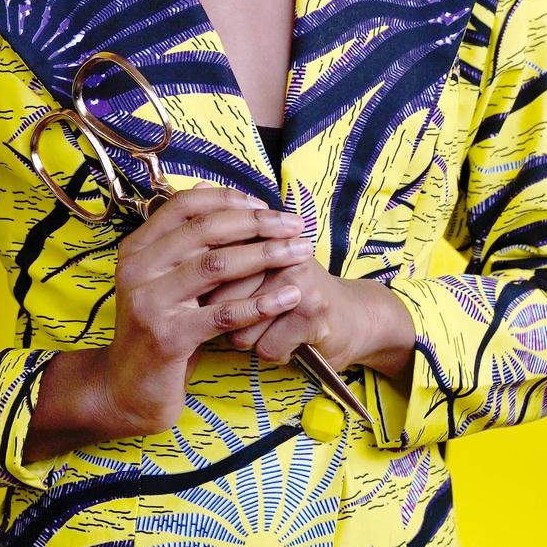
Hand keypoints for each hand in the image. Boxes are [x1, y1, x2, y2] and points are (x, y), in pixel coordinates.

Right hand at [24, 185, 312, 460]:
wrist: (124, 390)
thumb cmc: (159, 330)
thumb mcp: (165, 280)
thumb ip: (185, 242)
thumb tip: (206, 186)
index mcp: (137, 248)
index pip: (185, 205)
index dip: (227, 199)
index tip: (265, 205)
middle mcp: (138, 268)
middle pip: (206, 230)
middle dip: (257, 223)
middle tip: (295, 225)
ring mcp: (150, 302)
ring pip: (216, 266)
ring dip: (266, 255)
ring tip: (300, 253)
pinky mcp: (168, 337)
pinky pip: (223, 314)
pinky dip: (261, 303)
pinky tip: (289, 296)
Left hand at [209, 255, 415, 386]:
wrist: (353, 317)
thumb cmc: (294, 290)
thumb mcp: (260, 260)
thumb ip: (225, 238)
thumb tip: (193, 192)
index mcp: (261, 235)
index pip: (210, 264)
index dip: (208, 291)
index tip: (215, 297)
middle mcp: (278, 252)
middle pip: (219, 298)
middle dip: (226, 319)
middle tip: (249, 315)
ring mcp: (296, 281)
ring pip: (240, 328)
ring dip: (251, 338)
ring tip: (271, 327)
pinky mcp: (310, 313)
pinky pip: (266, 348)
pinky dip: (274, 353)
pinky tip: (289, 341)